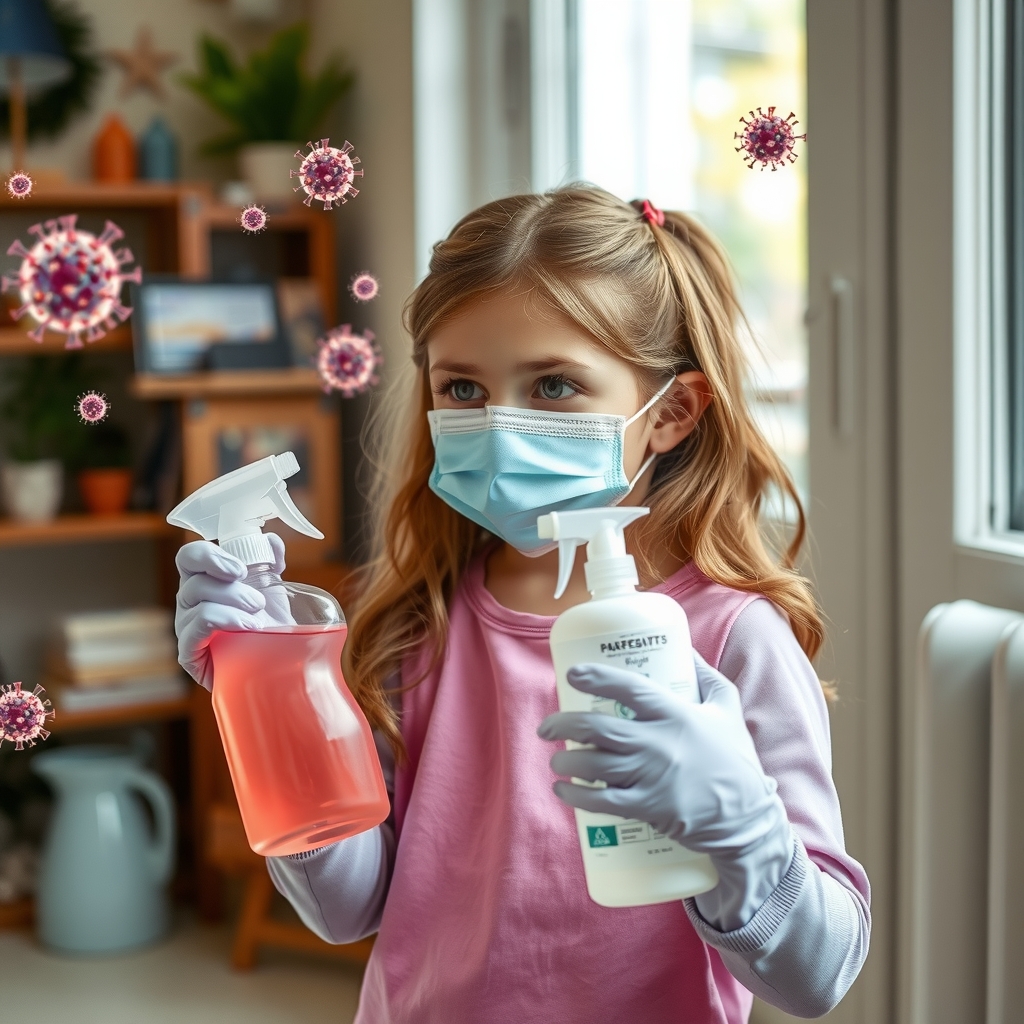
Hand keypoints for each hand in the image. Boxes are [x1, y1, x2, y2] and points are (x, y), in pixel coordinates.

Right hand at [174, 534, 285, 689]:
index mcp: (204, 580)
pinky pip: (196, 626)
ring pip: (197, 599)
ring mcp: (185, 626)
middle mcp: (189, 601)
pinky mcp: (187, 651)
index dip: (210, 556)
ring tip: (259, 618)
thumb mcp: (272, 590)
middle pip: (194, 578)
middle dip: (231, 587)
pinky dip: (225, 621)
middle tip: (259, 602)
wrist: (272, 668)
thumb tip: (271, 540)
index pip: (190, 557)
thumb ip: (269, 561)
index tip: (240, 569)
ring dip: (232, 604)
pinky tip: (248, 628)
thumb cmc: (267, 627)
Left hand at [537, 655, 789, 862]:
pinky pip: (602, 801)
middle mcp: (659, 743)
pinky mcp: (648, 808)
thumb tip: (682, 646)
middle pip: (599, 728)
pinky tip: (564, 790)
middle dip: (565, 724)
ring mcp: (652, 777)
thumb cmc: (735, 758)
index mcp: (676, 713)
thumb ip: (703, 674)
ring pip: (595, 764)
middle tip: (548, 727)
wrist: (748, 817)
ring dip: (567, 760)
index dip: (597, 678)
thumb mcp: (727, 706)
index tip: (573, 674)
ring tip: (557, 759)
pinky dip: (577, 796)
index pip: (629, 689)